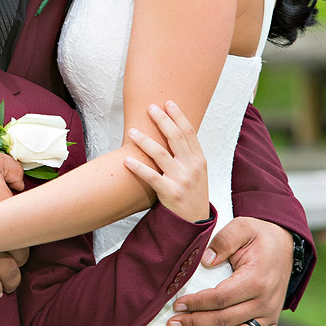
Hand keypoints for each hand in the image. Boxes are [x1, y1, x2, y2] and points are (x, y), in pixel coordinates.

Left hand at [124, 101, 208, 221]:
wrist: (194, 222)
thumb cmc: (192, 193)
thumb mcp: (197, 172)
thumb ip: (188, 154)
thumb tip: (173, 130)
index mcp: (199, 160)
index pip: (189, 132)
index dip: (179, 116)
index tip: (169, 102)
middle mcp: (192, 167)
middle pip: (176, 138)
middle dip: (162, 120)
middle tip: (150, 108)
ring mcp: (182, 180)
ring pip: (161, 154)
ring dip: (145, 140)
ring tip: (132, 131)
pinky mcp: (170, 193)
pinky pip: (152, 177)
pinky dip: (138, 168)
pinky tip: (126, 160)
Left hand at [166, 217, 292, 325]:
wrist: (285, 243)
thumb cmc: (259, 235)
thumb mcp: (242, 227)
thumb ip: (223, 241)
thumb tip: (206, 260)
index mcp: (255, 279)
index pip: (221, 297)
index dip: (198, 303)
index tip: (177, 305)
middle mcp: (264, 300)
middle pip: (227, 319)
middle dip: (197, 325)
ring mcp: (270, 312)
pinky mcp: (272, 319)